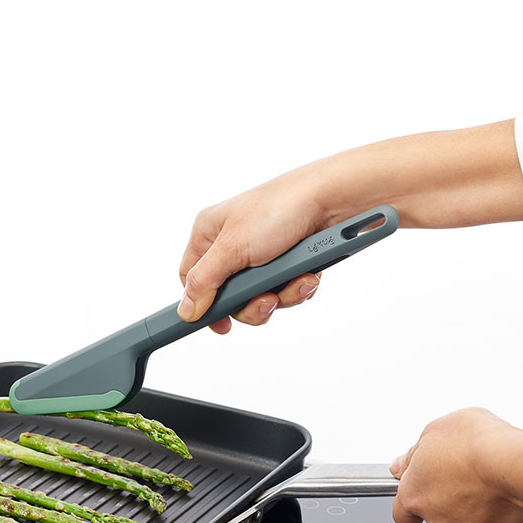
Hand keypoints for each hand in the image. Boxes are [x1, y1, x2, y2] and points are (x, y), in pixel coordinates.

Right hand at [176, 121, 522, 333]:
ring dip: (281, 296)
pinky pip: (285, 290)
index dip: (202, 305)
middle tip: (266, 301)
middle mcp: (233, 242)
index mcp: (209, 232)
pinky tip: (308, 275)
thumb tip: (187, 309)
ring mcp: (262, 252)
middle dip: (252, 304)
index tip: (219, 324)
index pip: (191, 278)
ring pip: (261, 297)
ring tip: (295, 282)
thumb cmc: (283, 206)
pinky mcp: (289, 259)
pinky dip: (298, 288)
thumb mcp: (233, 248)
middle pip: (229, 296)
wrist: (336, 198)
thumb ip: (204, 282)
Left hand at [389, 408, 522, 522]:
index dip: (413, 503)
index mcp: (414, 496)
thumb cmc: (475, 442)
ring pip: (466, 521)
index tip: (424, 493)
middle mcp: (436, 520)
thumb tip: (400, 467)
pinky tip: (504, 491)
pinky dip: (498, 512)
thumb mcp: (433, 431)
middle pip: (437, 515)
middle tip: (465, 474)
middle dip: (449, 499)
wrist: (515, 462)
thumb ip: (413, 455)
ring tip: (488, 480)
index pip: (402, 515)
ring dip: (473, 506)